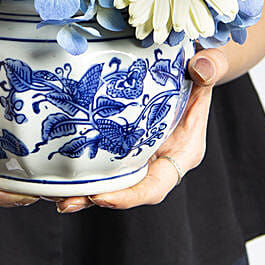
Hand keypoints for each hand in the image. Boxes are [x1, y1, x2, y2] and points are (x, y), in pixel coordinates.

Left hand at [55, 47, 228, 212]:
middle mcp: (161, 157)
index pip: (157, 185)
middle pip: (129, 189)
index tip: (103, 197)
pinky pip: (105, 158)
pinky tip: (57, 168)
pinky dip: (83, 166)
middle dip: (98, 198)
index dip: (131, 195)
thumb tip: (201, 68)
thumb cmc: (201, 66)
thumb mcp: (209, 66)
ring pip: (113, 178)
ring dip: (84, 189)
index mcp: (183, 150)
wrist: (192, 62)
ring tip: (55, 195)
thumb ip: (209, 69)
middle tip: (67, 202)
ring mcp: (141, 151)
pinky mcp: (125, 140)